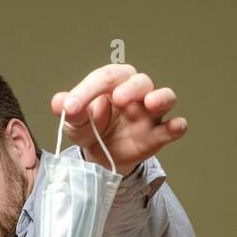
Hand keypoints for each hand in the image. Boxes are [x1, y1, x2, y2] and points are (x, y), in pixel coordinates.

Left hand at [50, 64, 187, 175]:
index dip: (88, 90)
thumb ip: (70, 111)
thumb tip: (59, 102)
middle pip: (140, 81)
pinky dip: (177, 126)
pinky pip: (174, 127)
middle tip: (118, 99)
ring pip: (164, 97)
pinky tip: (176, 126)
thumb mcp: (75, 121)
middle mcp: (135, 93)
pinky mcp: (159, 134)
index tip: (71, 107)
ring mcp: (150, 114)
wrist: (102, 158)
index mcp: (113, 83)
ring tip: (150, 103)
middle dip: (131, 88)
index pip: (105, 78)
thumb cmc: (91, 129)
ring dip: (160, 98)